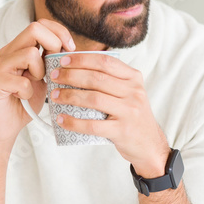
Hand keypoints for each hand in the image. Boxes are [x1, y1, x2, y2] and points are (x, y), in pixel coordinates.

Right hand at [0, 19, 75, 154]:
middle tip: (54, 67)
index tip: (71, 49)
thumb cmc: (26, 101)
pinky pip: (21, 81)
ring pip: (30, 53)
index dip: (59, 32)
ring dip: (40, 72)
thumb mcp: (45, 76)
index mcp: (19, 48)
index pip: (40, 24)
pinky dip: (28, 92)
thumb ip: (52, 60)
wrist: (6, 126)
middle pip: (34, 29)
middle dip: (53, 46)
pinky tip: (24, 98)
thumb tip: (71, 47)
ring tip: (34, 85)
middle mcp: (7, 52)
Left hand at [48, 53, 170, 176]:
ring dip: (69, 96)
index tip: (63, 60)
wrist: (149, 144)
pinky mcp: (122, 131)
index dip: (82, 59)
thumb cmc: (132, 115)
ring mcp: (129, 111)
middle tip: (54, 76)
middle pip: (96, 79)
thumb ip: (112, 79)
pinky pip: (93, 125)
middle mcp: (134, 92)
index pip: (105, 62)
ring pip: (93, 99)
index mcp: (134, 78)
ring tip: (54, 96)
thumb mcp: (130, 92)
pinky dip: (74, 122)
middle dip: (71, 75)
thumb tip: (77, 68)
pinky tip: (61, 119)